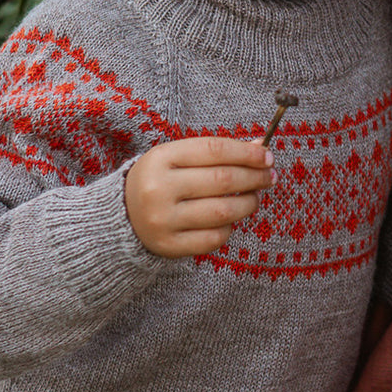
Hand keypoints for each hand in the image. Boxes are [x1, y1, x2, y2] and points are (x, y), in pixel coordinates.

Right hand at [124, 137, 273, 257]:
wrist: (122, 215)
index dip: (247, 153)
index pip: (214, 150)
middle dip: (254, 177)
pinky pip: (214, 238)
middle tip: (270, 177)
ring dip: (248, 203)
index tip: (267, 157)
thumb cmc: (161, 180)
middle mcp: (159, 188)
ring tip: (254, 197)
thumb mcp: (179, 157)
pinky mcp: (169, 245)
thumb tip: (261, 146)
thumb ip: (217, 152)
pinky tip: (230, 219)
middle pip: (222, 180)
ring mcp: (163, 219)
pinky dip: (229, 228)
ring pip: (223, 211)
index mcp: (160, 158)